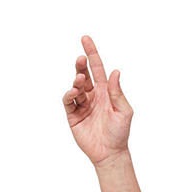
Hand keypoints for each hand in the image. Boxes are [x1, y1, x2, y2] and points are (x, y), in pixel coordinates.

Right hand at [62, 34, 133, 166]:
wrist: (110, 153)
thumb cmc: (120, 133)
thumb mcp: (124, 111)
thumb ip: (117, 92)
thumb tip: (115, 72)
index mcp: (105, 92)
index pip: (97, 69)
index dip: (92, 54)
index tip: (85, 38)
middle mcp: (92, 96)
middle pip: (84, 74)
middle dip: (81, 65)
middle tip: (81, 58)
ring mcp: (82, 104)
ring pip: (75, 86)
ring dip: (77, 81)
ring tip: (80, 81)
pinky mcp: (73, 115)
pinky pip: (68, 101)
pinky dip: (69, 94)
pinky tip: (74, 93)